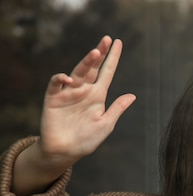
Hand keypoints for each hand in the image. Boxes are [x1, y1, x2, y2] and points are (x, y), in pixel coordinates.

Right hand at [12, 36, 134, 195]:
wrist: (66, 151)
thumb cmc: (87, 139)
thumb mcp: (106, 124)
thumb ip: (117, 109)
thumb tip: (132, 95)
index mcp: (97, 95)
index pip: (106, 72)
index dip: (112, 58)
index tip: (118, 43)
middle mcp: (83, 90)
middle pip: (92, 68)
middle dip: (99, 54)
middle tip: (107, 40)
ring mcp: (68, 93)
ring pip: (77, 72)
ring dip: (86, 62)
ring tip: (95, 53)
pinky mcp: (53, 98)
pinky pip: (56, 84)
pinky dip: (61, 79)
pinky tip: (69, 78)